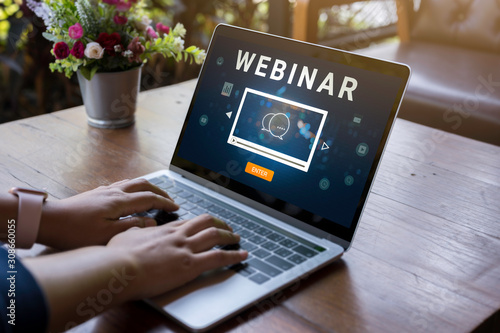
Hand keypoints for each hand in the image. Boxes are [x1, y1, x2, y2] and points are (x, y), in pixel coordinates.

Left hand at [37, 179, 178, 249]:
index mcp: (119, 202)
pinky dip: (135, 188)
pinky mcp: (97, 193)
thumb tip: (152, 222)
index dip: (166, 203)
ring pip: (133, 182)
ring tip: (156, 196)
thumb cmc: (75, 232)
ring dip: (148, 188)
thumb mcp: (107, 235)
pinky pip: (123, 185)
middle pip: (144, 185)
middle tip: (171, 200)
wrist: (49, 220)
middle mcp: (114, 192)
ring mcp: (105, 190)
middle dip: (161, 192)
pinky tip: (132, 196)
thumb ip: (132, 227)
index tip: (177, 207)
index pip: (150, 199)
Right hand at [107, 214, 247, 298]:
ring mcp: (185, 248)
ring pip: (215, 236)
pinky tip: (242, 255)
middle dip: (220, 224)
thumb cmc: (117, 255)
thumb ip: (137, 230)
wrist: (118, 267)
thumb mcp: (126, 235)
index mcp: (164, 229)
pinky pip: (218, 258)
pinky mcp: (190, 265)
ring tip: (237, 239)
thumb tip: (142, 226)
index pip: (189, 222)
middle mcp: (178, 235)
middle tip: (228, 228)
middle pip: (206, 223)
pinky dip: (233, 256)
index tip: (207, 224)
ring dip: (229, 237)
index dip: (201, 223)